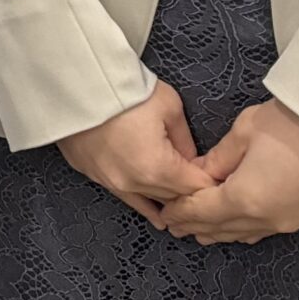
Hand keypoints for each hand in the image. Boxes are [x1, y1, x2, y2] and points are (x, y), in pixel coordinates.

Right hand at [56, 81, 212, 227]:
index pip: (197, 189)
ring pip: (151, 202)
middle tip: (208, 189)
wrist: (74, 82)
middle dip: (192, 194)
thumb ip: (185, 141)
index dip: (213, 185)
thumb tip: (191, 160)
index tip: (224, 181)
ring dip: (168, 202)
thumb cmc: (123, 89)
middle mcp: (134, 184)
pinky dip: (144, 204)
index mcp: (157, 169)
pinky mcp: (93, 175)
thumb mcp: (169, 107)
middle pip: (174, 199)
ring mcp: (111, 182)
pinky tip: (158, 217)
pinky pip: (126, 197)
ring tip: (188, 213)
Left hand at [162, 99, 298, 244]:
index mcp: (247, 199)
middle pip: (228, 228)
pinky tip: (258, 218)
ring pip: (257, 232)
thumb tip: (200, 174)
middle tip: (180, 226)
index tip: (167, 215)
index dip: (182, 213)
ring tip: (211, 229)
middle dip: (201, 226)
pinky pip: (285, 226)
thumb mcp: (248, 130)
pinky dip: (264, 223)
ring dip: (232, 230)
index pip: (203, 212)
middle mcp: (274, 220)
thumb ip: (220, 158)